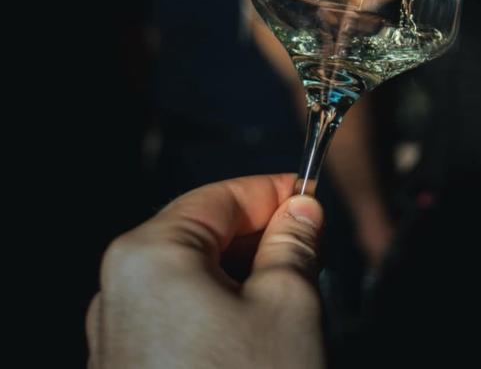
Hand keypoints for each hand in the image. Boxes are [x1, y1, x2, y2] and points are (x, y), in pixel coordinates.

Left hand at [86, 174, 325, 368]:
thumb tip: (302, 212)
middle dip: (258, 238)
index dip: (273, 192)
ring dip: (242, 277)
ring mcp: (115, 340)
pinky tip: (259, 336)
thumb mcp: (290, 304)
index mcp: (149, 256)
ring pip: (189, 280)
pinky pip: (175, 320)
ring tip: (293, 294)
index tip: (313, 198)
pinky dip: (219, 313)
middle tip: (312, 248)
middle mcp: (118, 292)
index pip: (220, 197)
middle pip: (200, 236)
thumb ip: (294, 244)